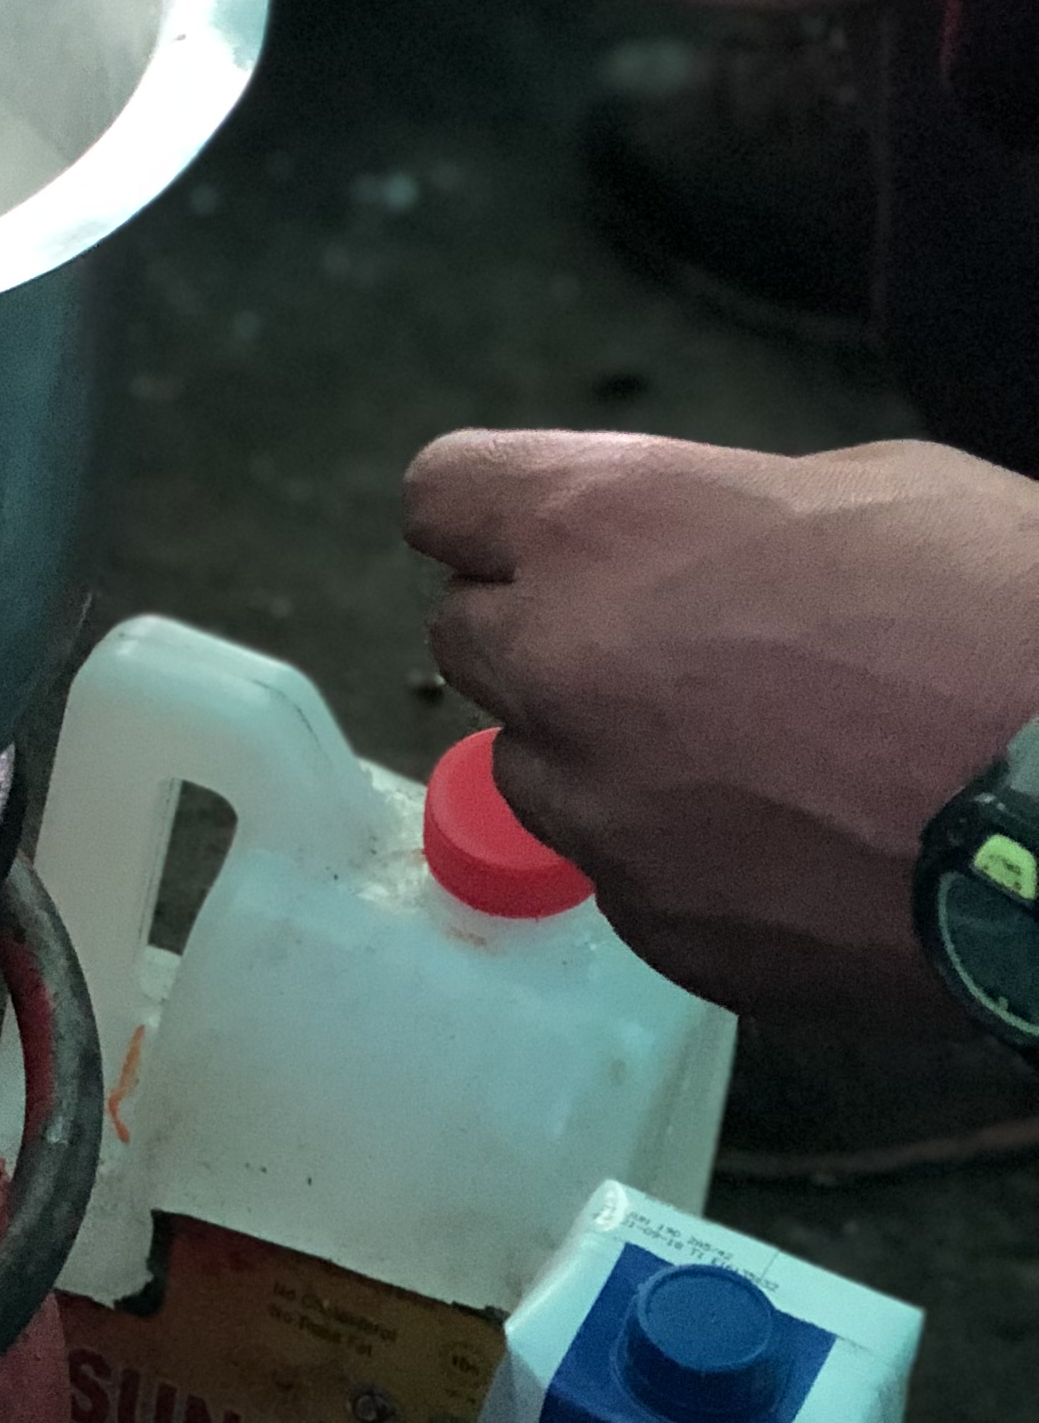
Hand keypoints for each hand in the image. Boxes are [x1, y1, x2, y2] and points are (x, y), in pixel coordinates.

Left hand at [410, 428, 1038, 1022]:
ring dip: (605, 756)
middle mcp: (559, 663)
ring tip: (746, 762)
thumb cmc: (994, 606)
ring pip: (540, 770)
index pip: (439, 498)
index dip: (495, 518)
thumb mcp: (850, 491)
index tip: (548, 538)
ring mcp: (602, 811)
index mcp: (594, 524)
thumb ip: (713, 519)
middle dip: (547, 635)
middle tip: (666, 651)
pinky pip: (626, 879)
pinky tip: (792, 847)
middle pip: (470, 638)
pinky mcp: (664, 931)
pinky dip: (682, 860)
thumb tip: (681, 554)